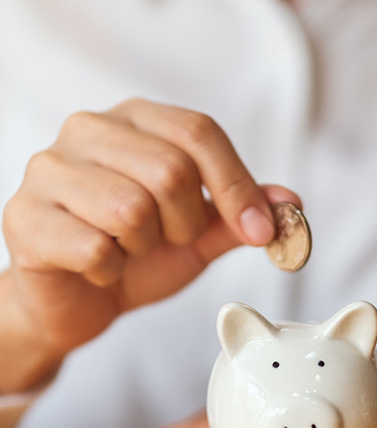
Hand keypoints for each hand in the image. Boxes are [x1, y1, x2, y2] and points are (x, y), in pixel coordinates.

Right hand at [1, 98, 300, 390]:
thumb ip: (238, 215)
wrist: (79, 300)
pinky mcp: (24, 216)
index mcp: (136, 121)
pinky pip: (93, 248)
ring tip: (128, 250)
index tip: (261, 231)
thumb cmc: (138, 258)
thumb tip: (291, 201)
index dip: (238, 186)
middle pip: (170, 170)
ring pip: (131, 208)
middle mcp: (88, 130)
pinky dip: (110, 271)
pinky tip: (98, 268)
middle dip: (185, 225)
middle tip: (167, 240)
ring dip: (145, 247)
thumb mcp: (198, 235)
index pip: (199, 132)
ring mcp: (49, 169)